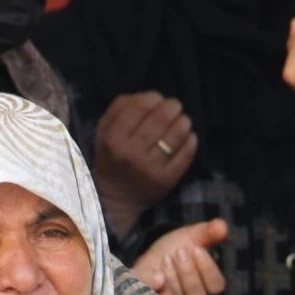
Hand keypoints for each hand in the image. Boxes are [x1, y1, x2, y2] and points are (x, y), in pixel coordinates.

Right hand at [93, 91, 198, 236]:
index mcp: (113, 140)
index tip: (158, 99)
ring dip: (184, 122)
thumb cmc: (111, 159)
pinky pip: (185, 155)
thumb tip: (147, 95)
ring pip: (175, 136)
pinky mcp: (166, 180)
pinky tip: (190, 137)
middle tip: (176, 107)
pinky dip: (191, 142)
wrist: (116, 198)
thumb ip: (119, 109)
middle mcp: (131, 154)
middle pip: (159, 120)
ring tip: (184, 120)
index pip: (138, 108)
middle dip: (172, 107)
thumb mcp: (104, 132)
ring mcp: (150, 168)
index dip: (152, 98)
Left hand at [130, 219, 228, 294]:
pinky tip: (156, 277)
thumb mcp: (192, 236)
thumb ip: (208, 232)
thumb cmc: (175, 248)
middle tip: (179, 251)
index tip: (197, 249)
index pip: (216, 286)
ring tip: (166, 258)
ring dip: (172, 277)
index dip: (208, 269)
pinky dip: (155, 290)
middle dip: (188, 272)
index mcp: (205, 282)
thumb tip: (222, 226)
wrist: (149, 255)